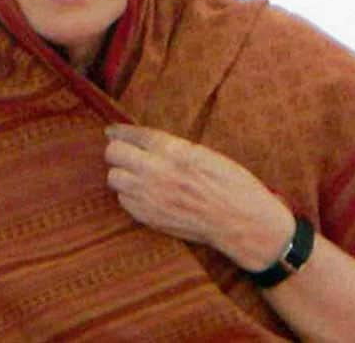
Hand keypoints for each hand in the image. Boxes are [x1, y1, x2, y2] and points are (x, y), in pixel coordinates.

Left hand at [104, 124, 294, 271]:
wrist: (242, 223)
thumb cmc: (232, 185)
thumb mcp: (205, 154)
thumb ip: (172, 147)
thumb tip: (144, 140)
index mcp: (174, 151)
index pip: (134, 135)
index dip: (120, 131)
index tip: (112, 131)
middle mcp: (157, 172)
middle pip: (114, 154)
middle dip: (117, 151)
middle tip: (124, 154)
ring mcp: (150, 196)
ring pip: (114, 178)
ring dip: (122, 174)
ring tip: (135, 175)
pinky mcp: (149, 217)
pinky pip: (123, 200)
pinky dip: (129, 195)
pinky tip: (144, 194)